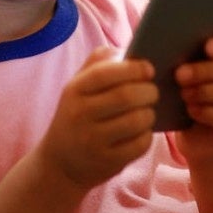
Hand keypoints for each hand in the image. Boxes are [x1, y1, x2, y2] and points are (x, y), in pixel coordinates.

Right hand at [38, 47, 157, 190]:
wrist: (60, 163)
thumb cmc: (76, 116)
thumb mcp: (77, 88)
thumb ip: (98, 64)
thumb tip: (126, 49)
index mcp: (74, 90)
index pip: (106, 73)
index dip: (133, 69)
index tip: (149, 69)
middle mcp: (80, 114)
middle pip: (126, 96)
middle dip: (149, 91)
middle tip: (153, 91)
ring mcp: (93, 140)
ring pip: (136, 120)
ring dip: (150, 113)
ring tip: (147, 111)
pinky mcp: (107, 161)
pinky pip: (139, 144)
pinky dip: (147, 135)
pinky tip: (141, 132)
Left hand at [174, 31, 212, 165]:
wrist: (195, 138)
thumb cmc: (192, 97)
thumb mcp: (192, 75)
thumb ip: (191, 58)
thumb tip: (173, 43)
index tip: (207, 47)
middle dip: (207, 70)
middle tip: (180, 74)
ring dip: (207, 92)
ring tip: (184, 94)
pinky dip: (209, 113)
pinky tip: (192, 110)